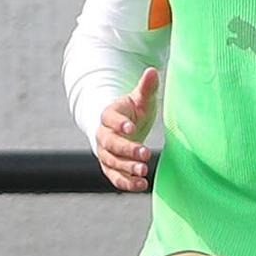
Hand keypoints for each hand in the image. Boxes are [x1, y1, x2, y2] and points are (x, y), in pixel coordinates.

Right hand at [95, 68, 158, 191]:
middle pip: (110, 144)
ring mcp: (105, 153)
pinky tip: (142, 184)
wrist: (123, 128)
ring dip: (127, 168)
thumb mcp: (141, 99)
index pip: (110, 119)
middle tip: (145, 153)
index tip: (131, 128)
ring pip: (111, 162)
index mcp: (109, 115)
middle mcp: (103, 135)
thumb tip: (153, 71)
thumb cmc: (133, 111)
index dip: (119, 124)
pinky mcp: (110, 167)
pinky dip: (126, 183)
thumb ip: (146, 87)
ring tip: (144, 171)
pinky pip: (115, 177)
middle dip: (127, 150)